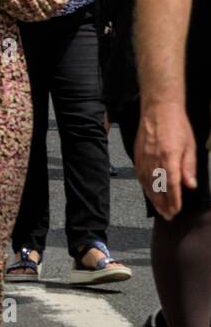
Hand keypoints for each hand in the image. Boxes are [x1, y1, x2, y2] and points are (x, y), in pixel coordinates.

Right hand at [135, 101, 197, 218]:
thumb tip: (190, 185)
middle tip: (168, 216)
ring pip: (146, 184)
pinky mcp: (137, 155)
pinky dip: (144, 187)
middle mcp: (154, 160)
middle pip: (157, 188)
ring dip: (153, 198)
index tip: (176, 211)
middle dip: (163, 204)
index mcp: (169, 158)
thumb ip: (189, 167)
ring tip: (159, 209)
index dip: (174, 200)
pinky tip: (148, 192)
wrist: (158, 110)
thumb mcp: (190, 146)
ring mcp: (143, 158)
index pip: (171, 185)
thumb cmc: (176, 126)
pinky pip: (139, 175)